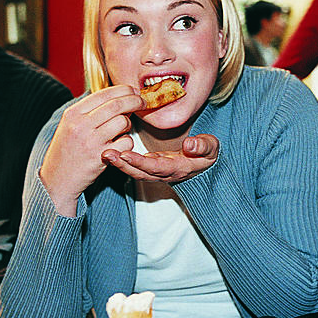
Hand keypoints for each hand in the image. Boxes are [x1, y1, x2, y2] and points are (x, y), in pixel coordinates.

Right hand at [39, 86, 142, 215]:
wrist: (58, 178)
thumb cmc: (67, 150)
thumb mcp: (69, 124)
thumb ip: (88, 110)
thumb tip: (116, 95)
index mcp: (73, 113)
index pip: (104, 93)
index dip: (124, 90)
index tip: (133, 91)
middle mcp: (81, 125)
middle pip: (117, 105)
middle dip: (135, 101)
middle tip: (142, 102)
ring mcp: (91, 141)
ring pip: (123, 122)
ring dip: (129, 124)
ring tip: (122, 129)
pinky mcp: (102, 157)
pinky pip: (126, 142)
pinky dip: (128, 142)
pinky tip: (120, 144)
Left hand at [102, 134, 218, 182]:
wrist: (206, 165)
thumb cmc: (208, 154)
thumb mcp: (211, 148)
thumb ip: (203, 146)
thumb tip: (190, 144)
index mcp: (178, 168)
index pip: (157, 167)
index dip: (141, 162)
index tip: (126, 154)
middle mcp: (165, 173)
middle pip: (141, 172)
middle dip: (123, 165)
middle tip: (107, 154)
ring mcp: (157, 171)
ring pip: (136, 171)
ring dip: (120, 164)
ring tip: (105, 154)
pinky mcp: (151, 166)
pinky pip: (135, 166)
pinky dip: (123, 160)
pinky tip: (111, 152)